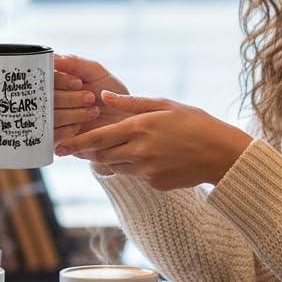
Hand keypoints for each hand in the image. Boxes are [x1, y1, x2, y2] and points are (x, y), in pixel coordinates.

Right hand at [53, 53, 127, 143]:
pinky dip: (66, 130)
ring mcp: (52, 120)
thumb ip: (75, 63)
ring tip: (92, 112)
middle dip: (68, 98)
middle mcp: (50, 99)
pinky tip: (79, 128)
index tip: (78, 83)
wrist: (127, 123)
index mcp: (56, 81)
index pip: (44, 77)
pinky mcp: (56, 140)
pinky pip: (51, 135)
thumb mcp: (97, 73)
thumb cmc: (112, 95)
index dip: (59, 80)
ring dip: (71, 113)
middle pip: (43, 97)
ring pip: (48, 115)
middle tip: (89, 98)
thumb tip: (54, 57)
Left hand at [54, 91, 251, 188]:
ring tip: (107, 148)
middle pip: (101, 156)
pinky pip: (134, 175)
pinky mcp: (155, 184)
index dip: (76, 143)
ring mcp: (147, 171)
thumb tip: (103, 97)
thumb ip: (131, 103)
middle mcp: (140, 152)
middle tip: (72, 148)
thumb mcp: (164, 104)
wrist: (223, 154)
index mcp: (140, 128)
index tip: (59, 145)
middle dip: (86, 152)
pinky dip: (131, 166)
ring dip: (108, 158)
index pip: (98, 138)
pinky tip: (144, 155)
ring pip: (115, 167)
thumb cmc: (195, 123)